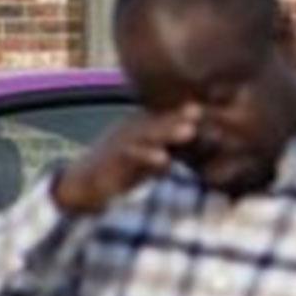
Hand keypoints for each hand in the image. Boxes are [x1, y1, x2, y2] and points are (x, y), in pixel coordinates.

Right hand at [51, 108, 200, 215]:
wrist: (80, 189)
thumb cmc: (120, 173)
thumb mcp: (149, 159)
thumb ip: (171, 151)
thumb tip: (201, 148)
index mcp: (144, 128)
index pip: (168, 117)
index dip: (189, 112)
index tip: (215, 106)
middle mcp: (132, 130)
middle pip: (159, 120)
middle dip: (181, 115)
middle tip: (202, 109)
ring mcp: (120, 144)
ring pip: (146, 135)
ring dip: (168, 132)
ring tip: (190, 131)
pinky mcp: (111, 162)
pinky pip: (130, 158)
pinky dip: (147, 158)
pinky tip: (164, 161)